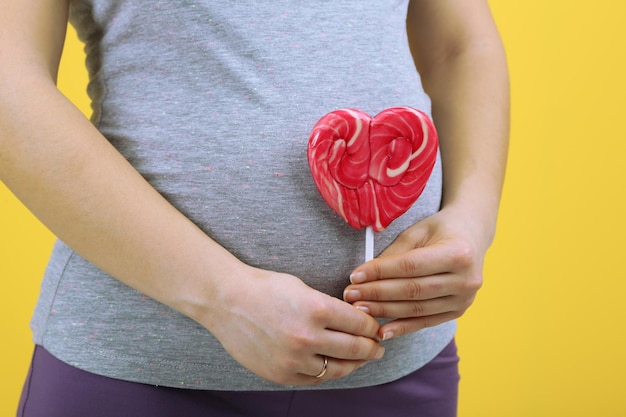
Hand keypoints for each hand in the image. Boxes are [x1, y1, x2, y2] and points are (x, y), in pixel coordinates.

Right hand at [203, 266, 384, 385]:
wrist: (226, 300)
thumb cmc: (265, 288)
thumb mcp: (303, 288)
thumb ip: (331, 307)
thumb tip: (358, 322)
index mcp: (316, 308)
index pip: (360, 324)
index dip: (373, 326)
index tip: (377, 327)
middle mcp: (307, 336)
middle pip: (355, 348)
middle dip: (372, 348)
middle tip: (378, 346)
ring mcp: (293, 359)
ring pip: (338, 368)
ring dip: (354, 364)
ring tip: (361, 359)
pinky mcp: (280, 374)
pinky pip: (314, 379)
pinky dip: (328, 373)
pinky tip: (334, 365)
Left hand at [343, 206, 488, 340]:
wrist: (472, 235)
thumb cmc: (442, 229)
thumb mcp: (418, 231)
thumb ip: (395, 253)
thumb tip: (365, 274)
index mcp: (458, 253)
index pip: (409, 266)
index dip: (380, 272)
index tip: (355, 276)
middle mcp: (466, 279)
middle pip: (412, 290)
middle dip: (377, 293)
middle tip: (351, 294)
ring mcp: (464, 299)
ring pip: (416, 309)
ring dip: (385, 310)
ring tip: (359, 309)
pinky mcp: (458, 311)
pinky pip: (425, 321)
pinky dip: (402, 327)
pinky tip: (382, 330)